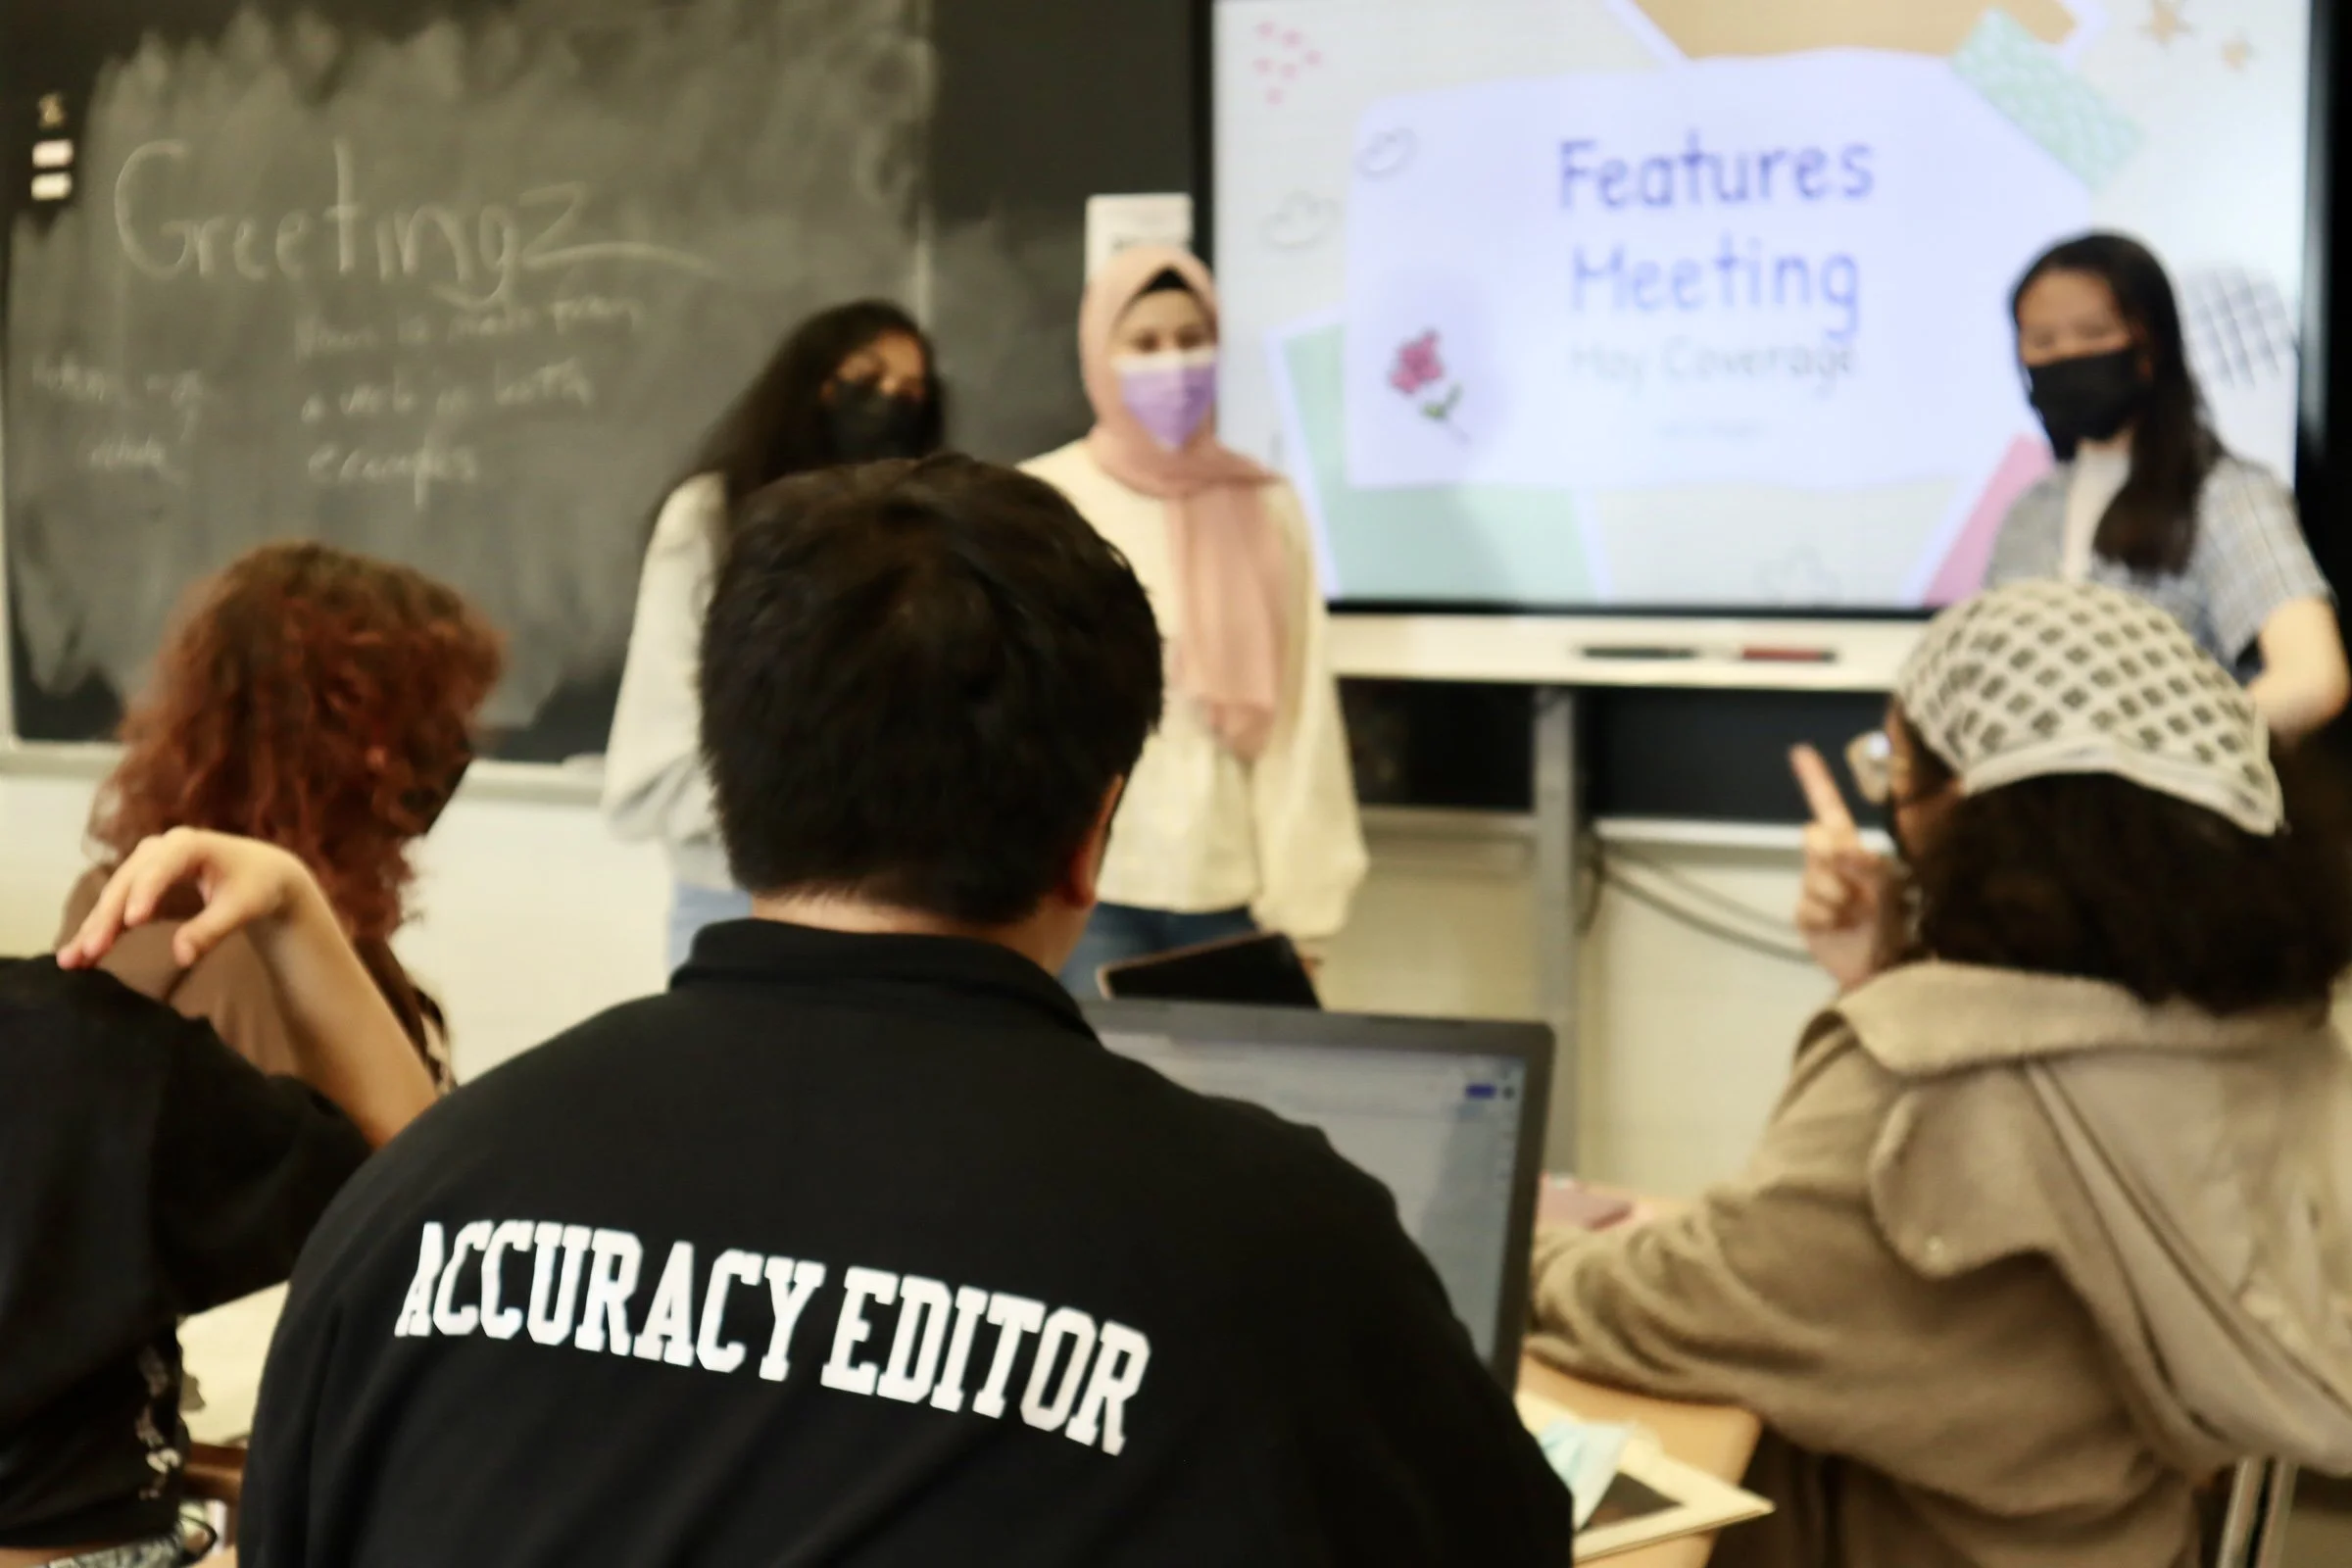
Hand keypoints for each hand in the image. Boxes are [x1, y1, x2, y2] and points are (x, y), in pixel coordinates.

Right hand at [60, 829, 317, 972]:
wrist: (261, 875)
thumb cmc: (256, 886)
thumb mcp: (243, 907)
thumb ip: (212, 929)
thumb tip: (181, 956)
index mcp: (188, 844)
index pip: (161, 868)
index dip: (145, 894)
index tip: (132, 922)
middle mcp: (159, 850)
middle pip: (127, 884)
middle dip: (107, 917)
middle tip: (91, 951)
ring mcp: (145, 867)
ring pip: (114, 898)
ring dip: (93, 928)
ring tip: (71, 960)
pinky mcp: (141, 887)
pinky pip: (117, 910)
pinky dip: (100, 932)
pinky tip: (80, 957)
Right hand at [1790, 745, 1898, 990]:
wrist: (1890, 970)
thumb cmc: (1901, 924)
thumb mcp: (1893, 886)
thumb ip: (1868, 863)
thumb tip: (1839, 846)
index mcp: (1856, 851)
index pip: (1831, 810)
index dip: (1816, 781)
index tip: (1800, 752)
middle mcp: (1833, 865)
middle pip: (1813, 837)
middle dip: (1830, 854)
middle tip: (1850, 876)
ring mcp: (1817, 890)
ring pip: (1813, 875)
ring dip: (1838, 893)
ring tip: (1857, 913)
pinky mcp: (1807, 916)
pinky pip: (1808, 905)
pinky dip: (1827, 916)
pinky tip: (1841, 927)